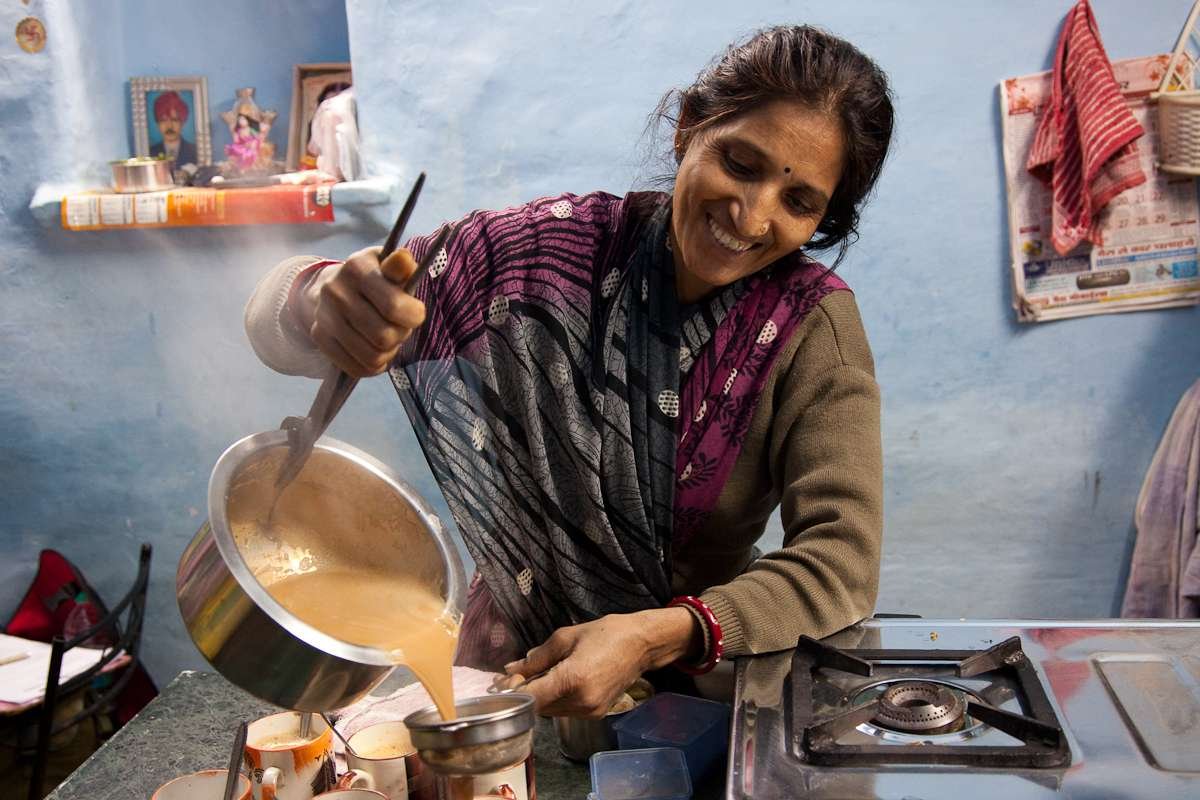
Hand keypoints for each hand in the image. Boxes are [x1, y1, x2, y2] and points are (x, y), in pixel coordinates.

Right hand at [298, 246, 426, 376]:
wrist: (334, 286)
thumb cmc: (375, 278)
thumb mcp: (389, 266)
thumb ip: (401, 267)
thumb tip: (404, 259)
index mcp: (357, 268)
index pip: (393, 306)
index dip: (414, 316)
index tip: (416, 313)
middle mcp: (336, 292)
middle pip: (383, 336)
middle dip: (401, 335)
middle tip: (400, 326)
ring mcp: (324, 316)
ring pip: (371, 356)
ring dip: (388, 352)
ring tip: (389, 340)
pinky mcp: (319, 336)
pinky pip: (356, 367)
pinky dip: (373, 366)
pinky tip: (376, 352)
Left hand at [502, 608, 700, 717]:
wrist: (641, 644)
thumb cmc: (605, 633)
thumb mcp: (565, 637)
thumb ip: (536, 657)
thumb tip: (511, 669)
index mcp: (572, 680)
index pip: (530, 698)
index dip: (512, 692)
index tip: (501, 682)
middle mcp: (581, 702)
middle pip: (538, 706)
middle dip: (524, 691)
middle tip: (513, 675)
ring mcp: (590, 711)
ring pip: (550, 710)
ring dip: (539, 696)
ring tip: (534, 676)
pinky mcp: (595, 714)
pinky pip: (565, 710)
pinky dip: (555, 698)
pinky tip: (554, 681)